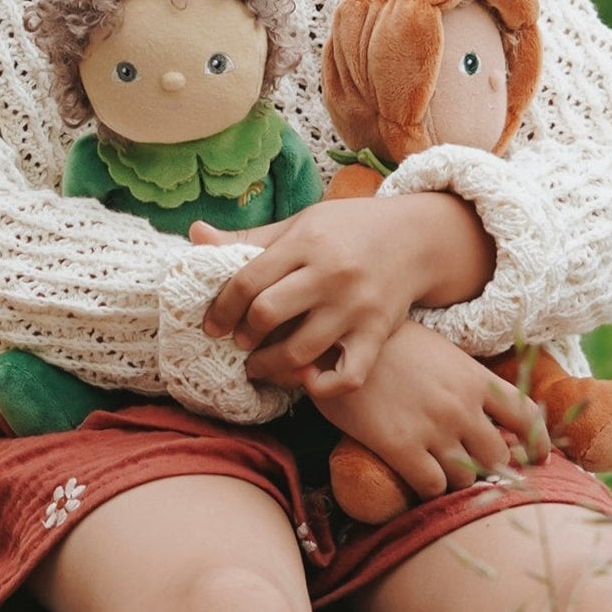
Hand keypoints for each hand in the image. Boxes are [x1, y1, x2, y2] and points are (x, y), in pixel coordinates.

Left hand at [197, 200, 414, 392]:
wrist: (417, 238)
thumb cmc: (346, 229)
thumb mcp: (299, 224)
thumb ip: (248, 238)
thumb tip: (195, 235)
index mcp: (305, 243)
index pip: (248, 280)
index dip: (222, 307)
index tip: (212, 324)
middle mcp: (330, 275)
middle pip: (268, 314)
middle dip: (243, 335)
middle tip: (238, 342)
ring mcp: (356, 307)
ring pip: (300, 350)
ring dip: (269, 365)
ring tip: (258, 365)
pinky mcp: (378, 333)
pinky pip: (348, 375)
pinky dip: (322, 387)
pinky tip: (305, 380)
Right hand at [311, 322, 550, 502]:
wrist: (334, 341)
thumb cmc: (383, 342)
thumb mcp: (435, 350)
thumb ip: (462, 379)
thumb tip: (483, 409)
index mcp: (473, 378)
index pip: (526, 416)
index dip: (538, 442)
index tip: (537, 457)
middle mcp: (461, 406)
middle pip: (499, 457)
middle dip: (491, 468)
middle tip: (477, 471)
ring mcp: (432, 429)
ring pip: (467, 478)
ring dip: (457, 481)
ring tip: (440, 472)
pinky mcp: (400, 447)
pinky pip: (431, 487)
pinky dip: (428, 489)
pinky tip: (414, 477)